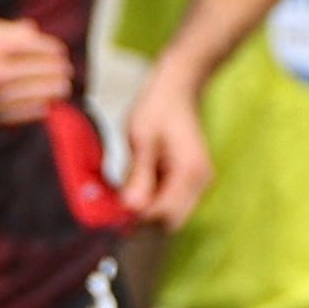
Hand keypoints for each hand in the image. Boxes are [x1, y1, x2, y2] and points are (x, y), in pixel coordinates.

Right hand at [0, 9, 72, 125]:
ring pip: (43, 96)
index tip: (56, 50)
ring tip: (58, 85)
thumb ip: (4, 28)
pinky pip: (23, 116)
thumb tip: (30, 30)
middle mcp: (0, 73)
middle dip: (59, 68)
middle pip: (49, 73)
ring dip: (53, 88)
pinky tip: (41, 104)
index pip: (45, 48)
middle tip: (62, 67)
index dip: (54, 48)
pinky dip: (37, 109)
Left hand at [121, 68, 211, 228]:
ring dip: (144, 210)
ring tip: (116, 195)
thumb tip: (131, 208)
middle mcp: (199, 182)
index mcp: (190, 173)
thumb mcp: (142, 138)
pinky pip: (168, 199)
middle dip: (141, 220)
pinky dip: (149, 199)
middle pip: (170, 220)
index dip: (138, 221)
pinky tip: (129, 185)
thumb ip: (139, 174)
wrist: (177, 86)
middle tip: (109, 209)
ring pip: (169, 213)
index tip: (109, 218)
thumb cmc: (158, 106)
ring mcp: (196, 182)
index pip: (165, 214)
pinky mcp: (187, 178)